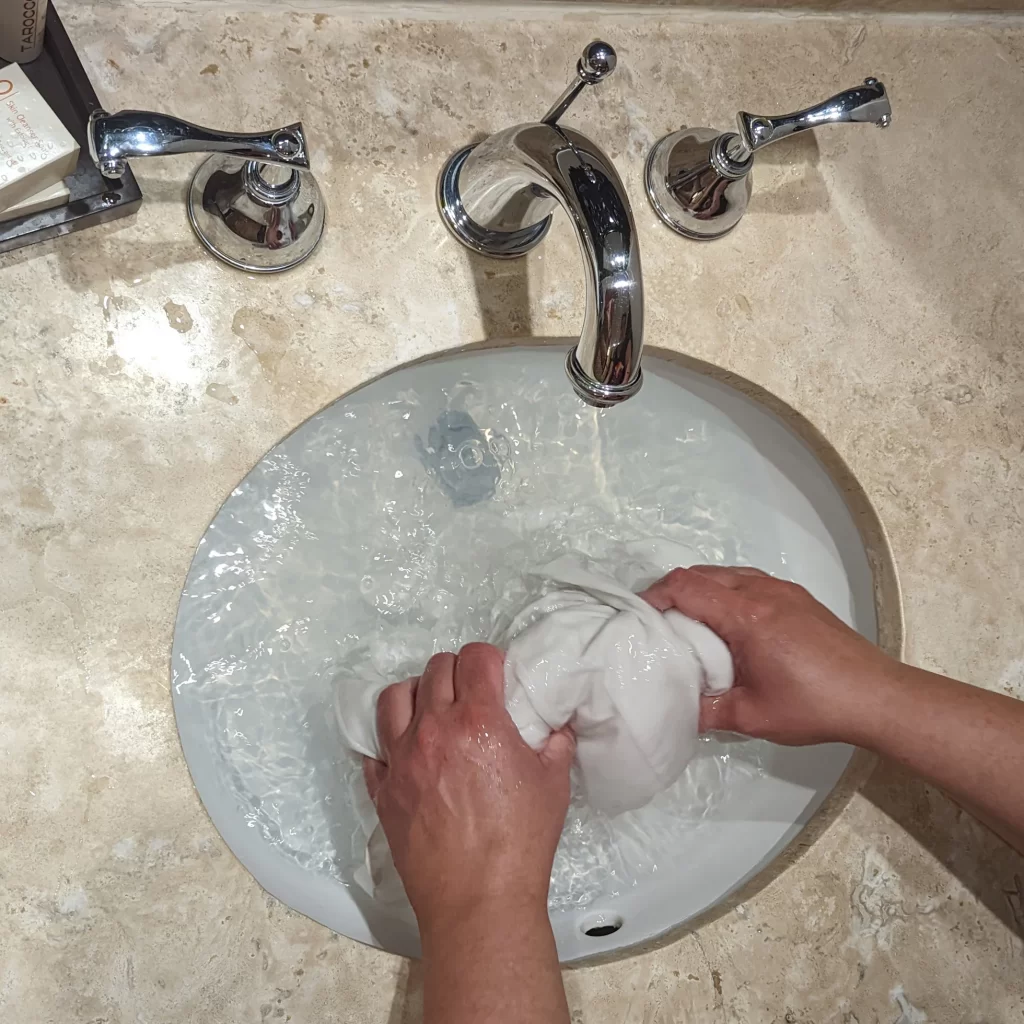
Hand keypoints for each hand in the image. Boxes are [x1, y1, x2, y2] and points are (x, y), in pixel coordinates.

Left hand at [363, 643, 574, 935]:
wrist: (479, 900)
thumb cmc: (520, 841)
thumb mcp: (553, 784)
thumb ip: (555, 743)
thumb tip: (557, 724)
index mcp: (478, 721)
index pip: (474, 658)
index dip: (488, 659)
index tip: (496, 674)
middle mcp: (434, 730)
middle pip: (435, 669)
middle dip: (456, 672)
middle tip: (470, 692)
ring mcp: (401, 760)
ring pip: (393, 698)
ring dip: (415, 694)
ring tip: (431, 709)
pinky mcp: (383, 790)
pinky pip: (373, 747)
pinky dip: (389, 740)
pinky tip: (406, 750)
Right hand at [642, 566, 899, 745]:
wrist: (876, 697)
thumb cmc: (816, 705)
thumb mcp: (752, 717)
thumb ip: (708, 711)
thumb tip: (677, 710)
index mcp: (746, 616)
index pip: (685, 586)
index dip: (654, 596)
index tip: (639, 618)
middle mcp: (762, 592)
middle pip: (701, 573)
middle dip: (672, 592)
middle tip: (658, 623)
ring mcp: (783, 590)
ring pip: (726, 573)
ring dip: (700, 590)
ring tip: (688, 623)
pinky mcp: (798, 598)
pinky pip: (749, 580)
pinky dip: (726, 592)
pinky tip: (727, 622)